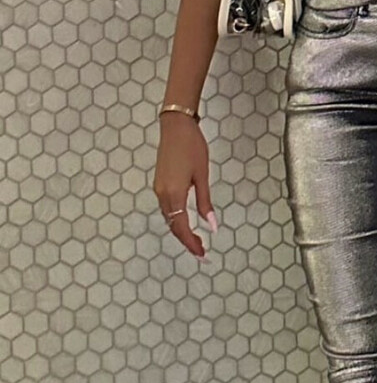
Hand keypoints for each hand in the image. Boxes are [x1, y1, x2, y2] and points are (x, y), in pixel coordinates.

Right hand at [153, 117, 217, 260]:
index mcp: (174, 194)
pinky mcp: (159, 183)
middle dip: (186, 241)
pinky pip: (167, 208)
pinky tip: (186, 221)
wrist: (176, 127)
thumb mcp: (202, 175)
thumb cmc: (193, 148)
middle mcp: (162, 195)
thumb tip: (212, 226)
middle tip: (202, 252)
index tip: (202, 255)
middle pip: (173, 225)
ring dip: (181, 230)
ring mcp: (159, 189)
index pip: (181, 227)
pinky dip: (176, 219)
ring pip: (169, 218)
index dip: (191, 244)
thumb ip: (205, 202)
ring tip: (196, 240)